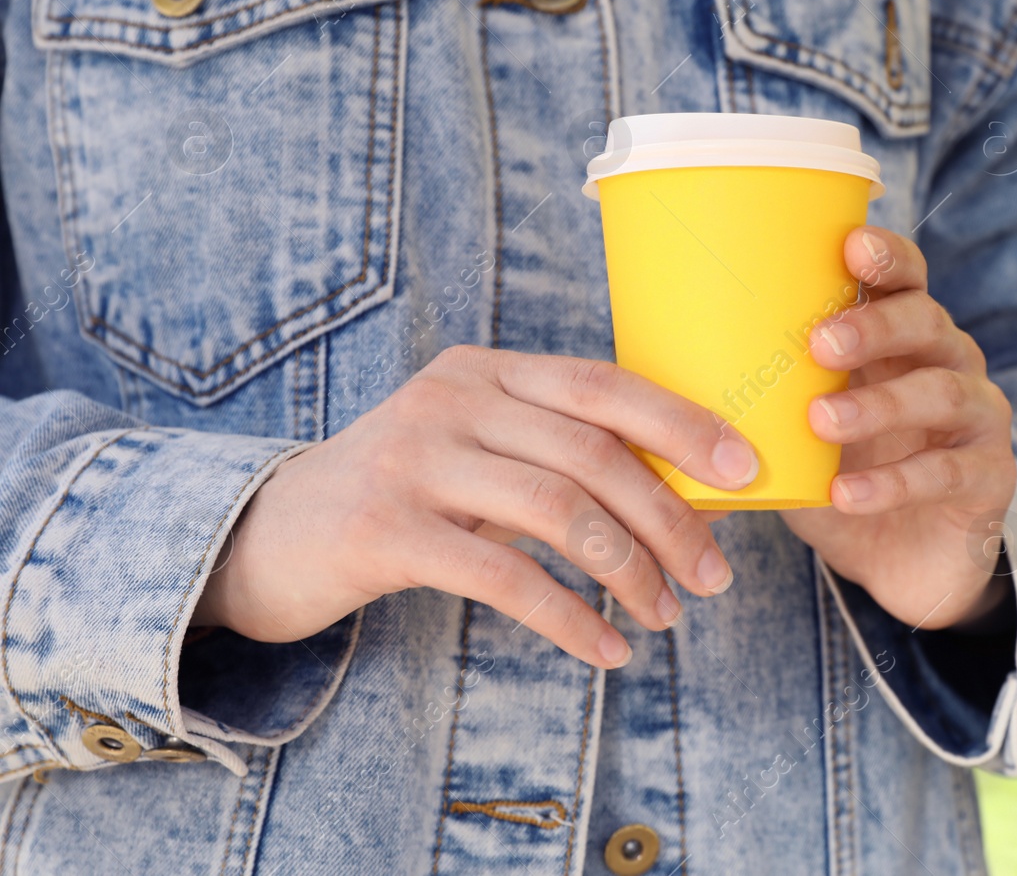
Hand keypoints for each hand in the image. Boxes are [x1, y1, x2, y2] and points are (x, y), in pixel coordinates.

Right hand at [193, 346, 756, 668]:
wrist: (268, 535)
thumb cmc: (406, 496)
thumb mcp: (476, 449)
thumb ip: (555, 448)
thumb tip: (683, 487)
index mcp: (487, 370)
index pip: (604, 384)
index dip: (682, 424)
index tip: (746, 470)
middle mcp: (452, 399)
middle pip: (593, 452)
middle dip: (671, 518)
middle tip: (713, 577)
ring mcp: (414, 458)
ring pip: (558, 510)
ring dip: (630, 570)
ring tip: (666, 616)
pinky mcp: (385, 528)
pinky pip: (505, 576)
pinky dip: (569, 616)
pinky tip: (606, 647)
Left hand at [779, 227, 1016, 631]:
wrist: (902, 562)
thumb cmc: (838, 473)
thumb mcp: (789, 431)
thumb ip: (743, 400)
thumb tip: (639, 385)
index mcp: (900, 335)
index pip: (904, 276)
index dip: (885, 255)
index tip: (848, 247)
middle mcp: (947, 362)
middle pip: (927, 321)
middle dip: (874, 325)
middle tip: (817, 344)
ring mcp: (977, 418)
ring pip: (943, 392)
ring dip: (879, 403)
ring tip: (820, 421)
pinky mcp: (990, 477)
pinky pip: (949, 471)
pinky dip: (896, 482)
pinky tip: (846, 496)